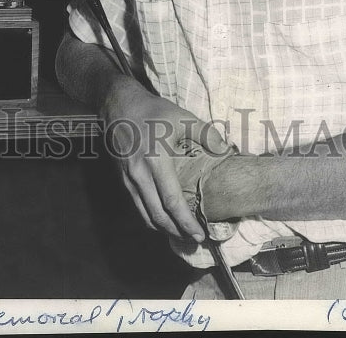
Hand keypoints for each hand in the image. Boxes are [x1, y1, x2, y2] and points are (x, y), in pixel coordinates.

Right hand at [99, 75, 228, 241]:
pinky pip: (137, 205)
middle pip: (157, 215)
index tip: (199, 235)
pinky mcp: (123, 178)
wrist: (119, 105)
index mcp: (156, 160)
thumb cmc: (153, 111)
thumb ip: (206, 134)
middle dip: (176, 232)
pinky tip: (162, 217)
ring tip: (180, 234)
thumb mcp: (182, 117)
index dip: (186, 222)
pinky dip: (150, 216)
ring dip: (163, 228)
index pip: (172, 201)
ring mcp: (129, 178)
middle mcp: (140, 174)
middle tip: (194, 240)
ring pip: (145, 214)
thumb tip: (226, 149)